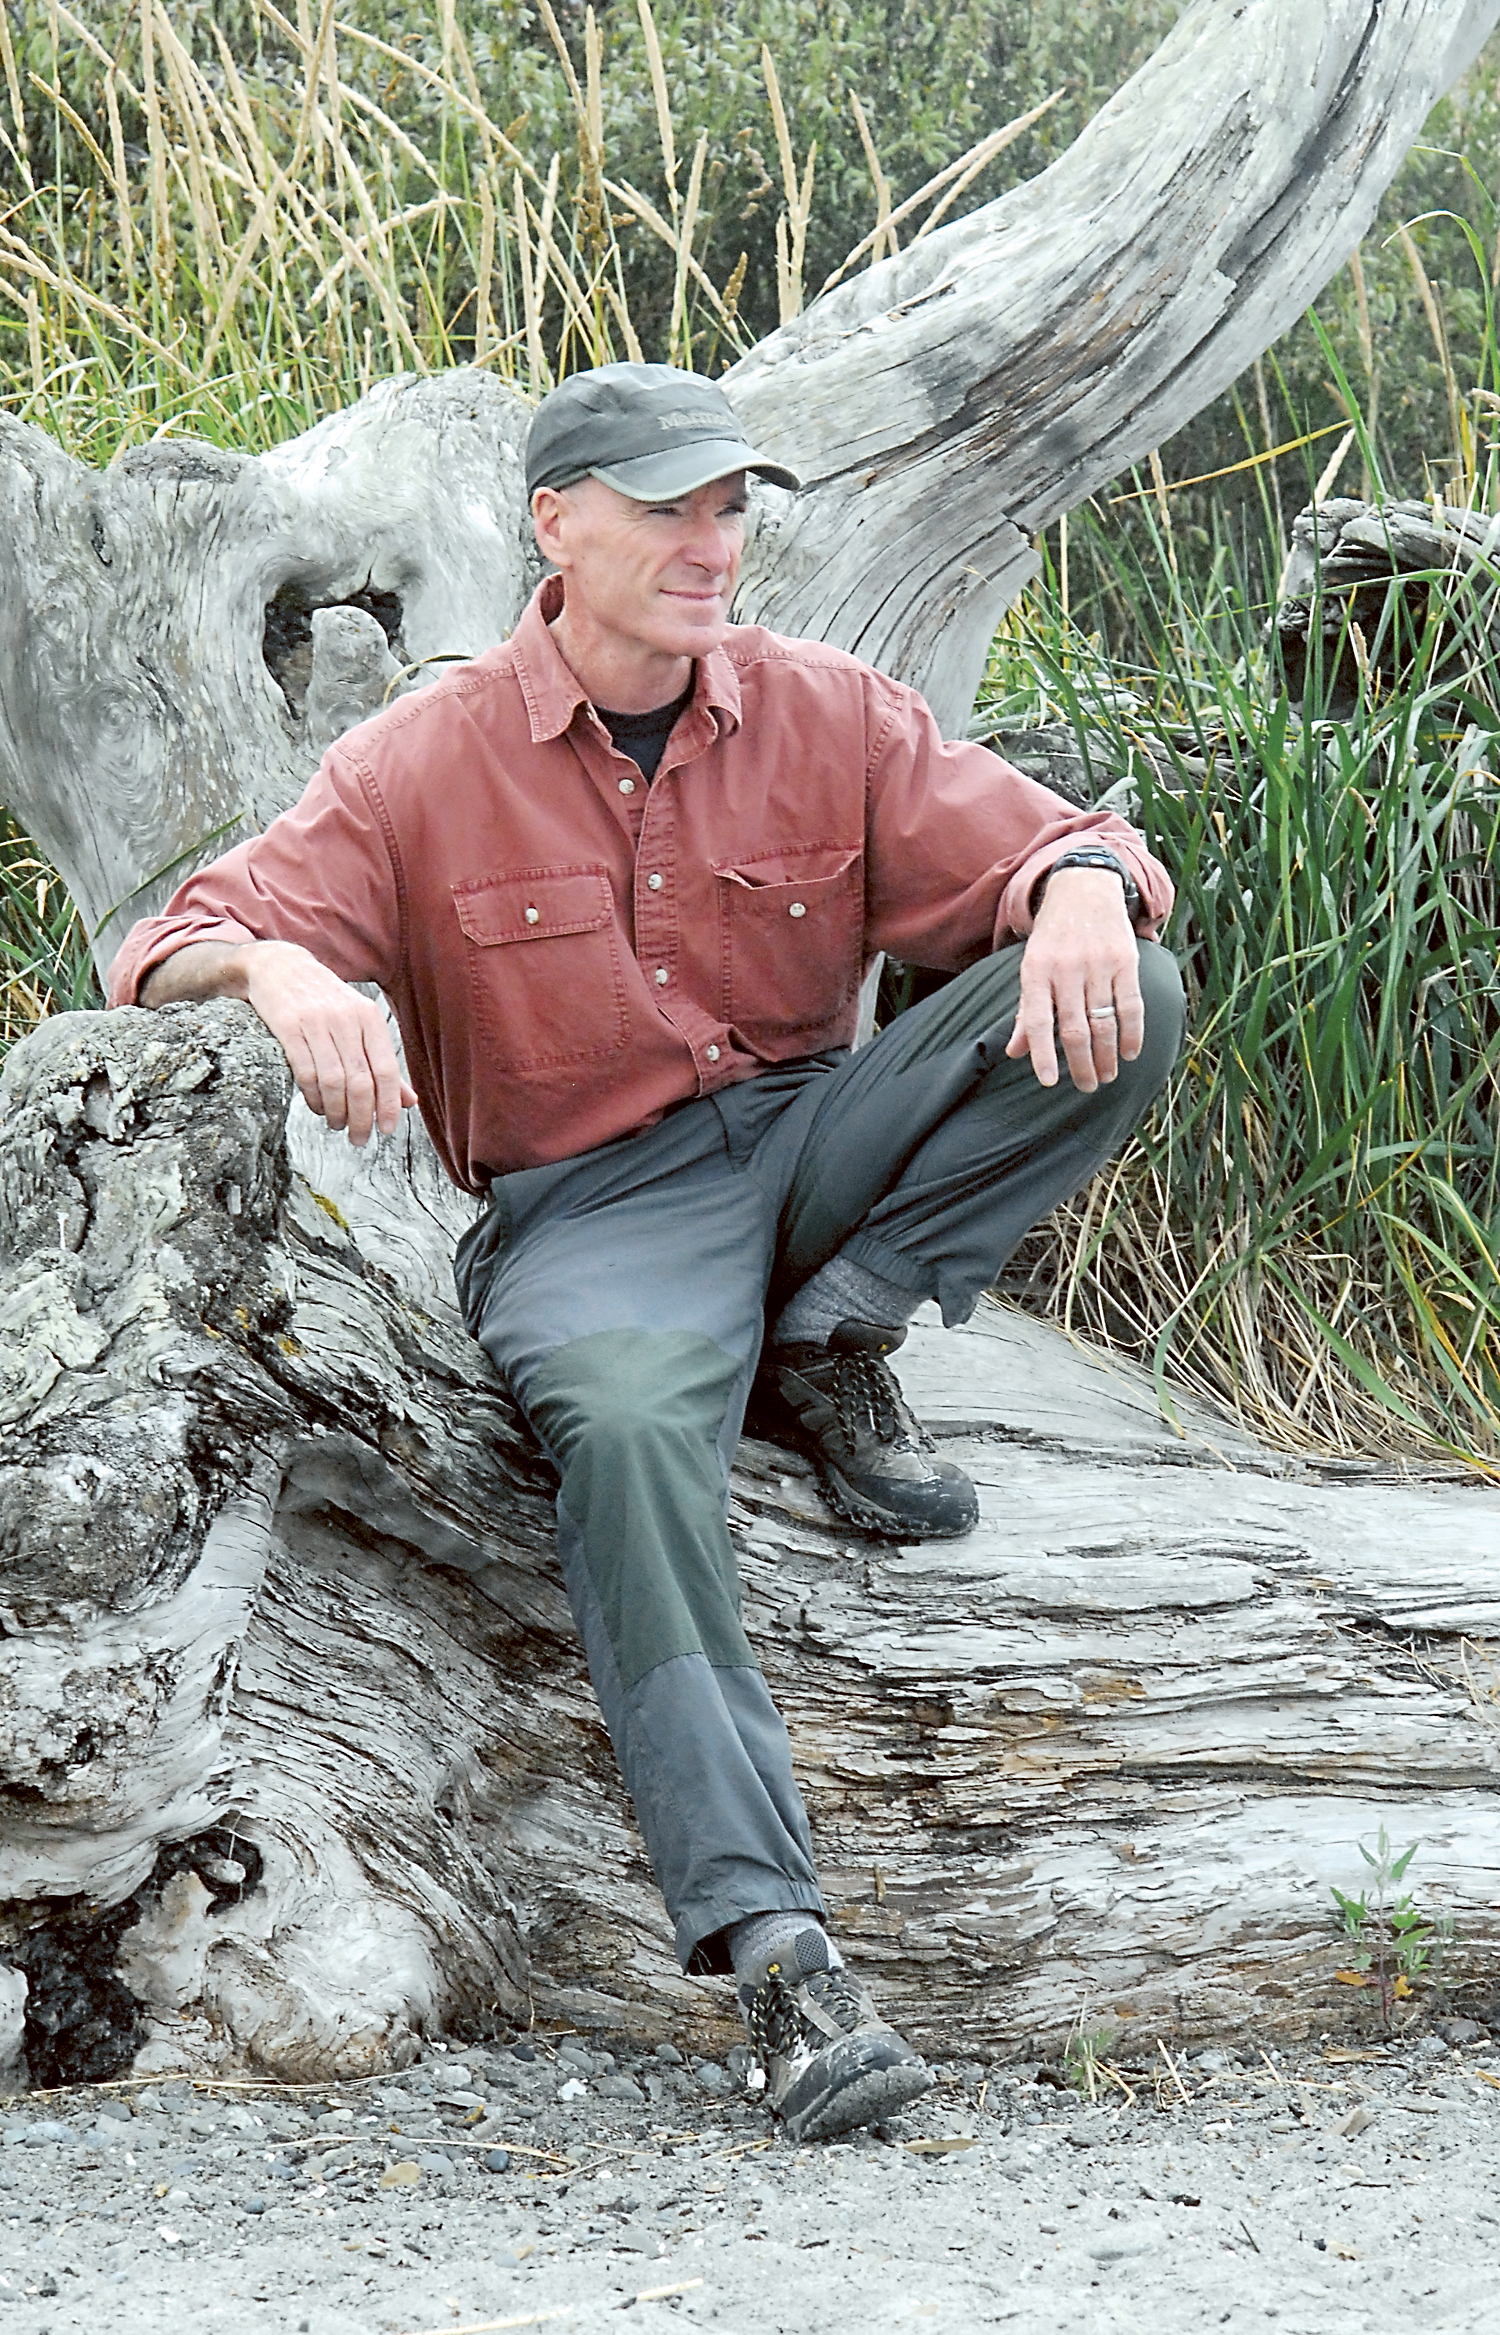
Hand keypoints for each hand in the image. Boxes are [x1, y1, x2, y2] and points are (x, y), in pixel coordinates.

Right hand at [240, 942, 417, 1144]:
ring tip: (337, 1125)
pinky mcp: (288, 1027)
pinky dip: (313, 1097)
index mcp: (369, 1018)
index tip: (386, 1130)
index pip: (385, 1070)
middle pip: (360, 1081)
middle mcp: (346, 1019)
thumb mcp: (358, 1023)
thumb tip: (408, 1101)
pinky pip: (305, 1072)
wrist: (279, 966)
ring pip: (333, 1081)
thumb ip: (382, 1062)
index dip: (388, 1105)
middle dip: (361, 1117)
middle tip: (358, 1138)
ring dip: (336, 1111)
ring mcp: (316, 1023)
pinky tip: (317, 1107)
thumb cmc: (324, 1001)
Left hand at [1005, 868, 1144, 1092]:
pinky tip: (1129, 1053)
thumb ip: (1026, 1010)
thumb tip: (1015, 1053)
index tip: (1048, 1082)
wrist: (1084, 888)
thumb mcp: (1032, 966)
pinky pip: (1131, 1006)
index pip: (1036, 1020)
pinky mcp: (1126, 961)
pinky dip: (1132, 1034)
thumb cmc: (1053, 937)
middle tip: (1086, 1086)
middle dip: (1081, 1064)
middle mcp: (1066, 968)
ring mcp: (1098, 964)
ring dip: (1106, 1056)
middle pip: (1074, 1028)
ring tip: (1106, 1077)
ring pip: (1104, 1023)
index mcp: (1036, 971)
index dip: (1042, 1053)